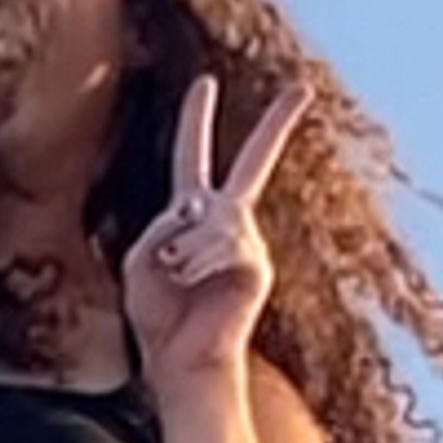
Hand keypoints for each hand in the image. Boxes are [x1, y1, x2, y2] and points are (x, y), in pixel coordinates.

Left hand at [121, 73, 314, 398]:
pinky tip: (192, 282)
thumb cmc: (159, 316)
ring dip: (182, 249)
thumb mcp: (138, 263)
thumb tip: (197, 210)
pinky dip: (196, 262)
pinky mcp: (257, 265)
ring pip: (212, 217)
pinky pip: (222, 243)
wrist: (181, 360)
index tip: (206, 82)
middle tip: (304, 87)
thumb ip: (159, 228)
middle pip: (255, 162)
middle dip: (278, 124)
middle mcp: (228, 222)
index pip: (196, 158)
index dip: (197, 120)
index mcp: (192, 216)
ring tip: (176, 277)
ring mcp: (248, 241)